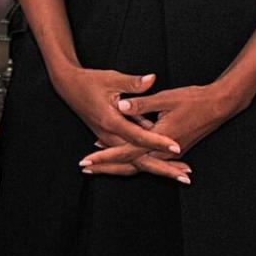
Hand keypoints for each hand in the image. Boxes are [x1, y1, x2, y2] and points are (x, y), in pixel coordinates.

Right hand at [51, 64, 181, 163]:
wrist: (68, 87)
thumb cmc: (90, 81)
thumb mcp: (112, 79)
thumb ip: (133, 83)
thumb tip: (152, 79)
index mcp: (111, 121)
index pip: (138, 136)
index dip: (158, 142)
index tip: (176, 146)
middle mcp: (109, 136)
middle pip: (138, 160)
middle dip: (163, 169)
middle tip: (186, 176)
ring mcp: (109, 140)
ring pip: (136, 161)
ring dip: (159, 168)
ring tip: (183, 174)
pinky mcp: (111, 140)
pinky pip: (131, 155)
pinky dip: (149, 160)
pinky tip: (168, 163)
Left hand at [81, 79, 243, 178]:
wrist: (220, 105)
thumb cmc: (194, 99)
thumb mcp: (167, 97)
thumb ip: (143, 101)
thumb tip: (122, 104)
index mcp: (159, 138)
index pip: (126, 152)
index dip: (104, 157)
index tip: (86, 161)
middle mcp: (163, 151)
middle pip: (129, 166)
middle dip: (106, 167)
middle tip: (84, 168)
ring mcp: (169, 153)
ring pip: (139, 165)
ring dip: (118, 165)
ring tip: (97, 164)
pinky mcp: (173, 149)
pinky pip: (148, 160)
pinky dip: (133, 159)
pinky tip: (122, 154)